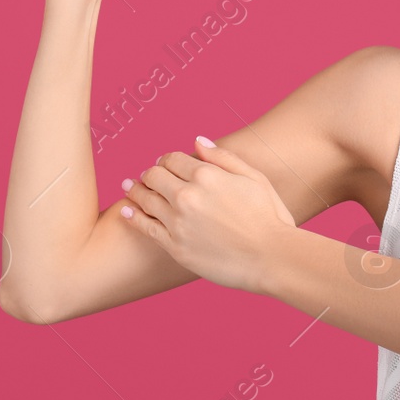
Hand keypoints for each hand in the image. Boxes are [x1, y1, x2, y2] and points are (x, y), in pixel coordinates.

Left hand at [120, 136, 296, 294]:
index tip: (164, 164)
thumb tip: (197, 141)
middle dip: (149, 174)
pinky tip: (126, 211)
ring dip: (134, 191)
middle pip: (153, 176)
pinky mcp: (175, 247)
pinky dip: (133, 216)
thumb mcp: (253, 177)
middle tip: (147, 177)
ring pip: (145, 200)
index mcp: (206, 175)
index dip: (166, 160)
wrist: (273, 258)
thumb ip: (223, 157)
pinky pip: (146, 227)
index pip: (172, 159)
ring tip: (128, 188)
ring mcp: (178, 222)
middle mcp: (187, 196)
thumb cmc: (269, 217)